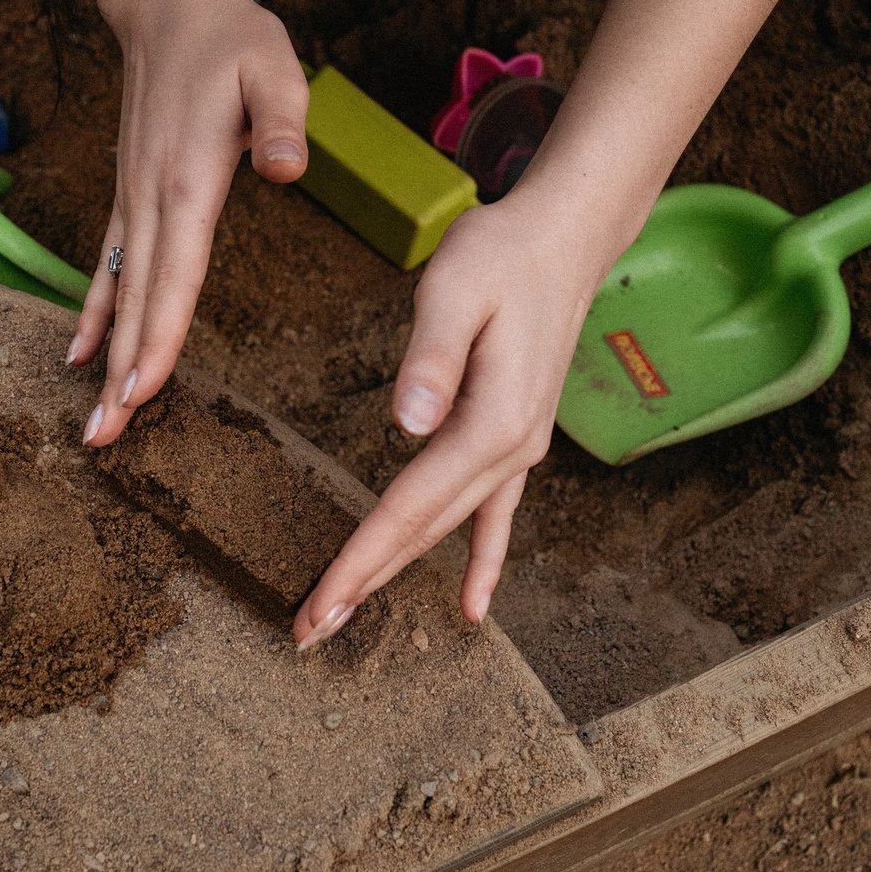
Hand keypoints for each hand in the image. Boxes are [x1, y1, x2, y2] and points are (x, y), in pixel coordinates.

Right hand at [68, 0, 310, 444]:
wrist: (167, 5)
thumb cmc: (230, 38)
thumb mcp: (273, 63)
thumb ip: (283, 117)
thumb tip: (290, 169)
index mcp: (187, 179)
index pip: (173, 274)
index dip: (155, 336)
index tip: (139, 390)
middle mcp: (151, 199)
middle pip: (137, 300)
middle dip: (122, 373)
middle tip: (103, 438)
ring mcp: (134, 199)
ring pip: (119, 292)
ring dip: (105, 358)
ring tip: (93, 421)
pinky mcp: (133, 196)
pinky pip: (110, 266)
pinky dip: (94, 312)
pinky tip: (81, 354)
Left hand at [291, 183, 638, 647]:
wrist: (562, 237)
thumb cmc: (501, 254)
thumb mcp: (455, 289)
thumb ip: (431, 358)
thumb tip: (406, 424)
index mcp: (490, 423)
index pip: (410, 508)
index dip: (360, 560)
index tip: (319, 604)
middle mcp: (510, 450)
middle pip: (424, 531)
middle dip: (364, 584)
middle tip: (308, 633)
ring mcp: (519, 450)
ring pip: (447, 527)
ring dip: (398, 574)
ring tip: (347, 617)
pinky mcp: (515, 437)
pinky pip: (494, 514)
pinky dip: (481, 561)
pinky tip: (471, 608)